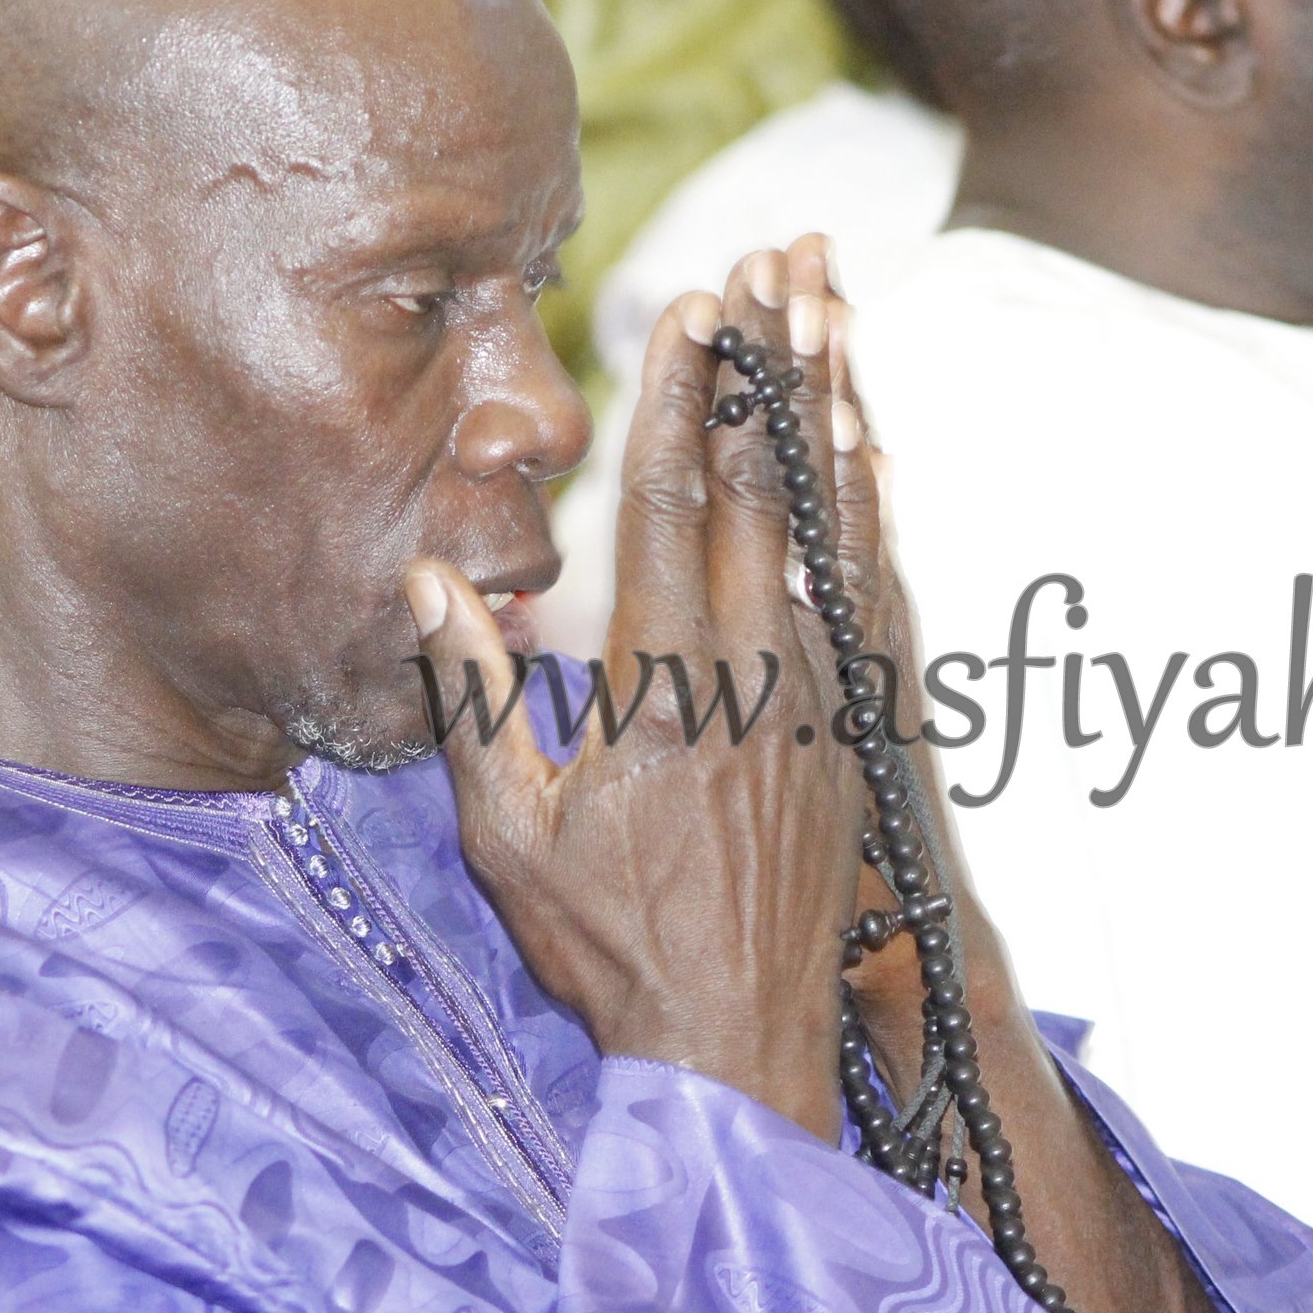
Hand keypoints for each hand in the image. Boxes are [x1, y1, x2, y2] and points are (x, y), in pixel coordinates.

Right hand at [409, 242, 865, 1134]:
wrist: (742, 1047)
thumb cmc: (612, 948)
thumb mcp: (510, 837)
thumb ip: (473, 703)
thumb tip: (433, 582)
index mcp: (663, 689)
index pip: (672, 509)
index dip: (682, 400)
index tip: (689, 310)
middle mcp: (755, 674)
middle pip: (765, 488)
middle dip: (766, 368)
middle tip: (778, 265)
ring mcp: (819, 698)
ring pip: (831, 525)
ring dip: (831, 412)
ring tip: (835, 316)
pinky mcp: (855, 728)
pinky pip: (871, 594)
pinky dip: (874, 513)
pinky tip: (878, 451)